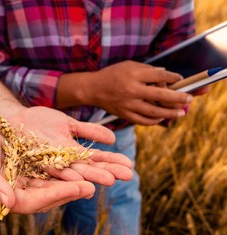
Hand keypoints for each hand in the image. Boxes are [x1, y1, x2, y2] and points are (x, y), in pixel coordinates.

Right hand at [0, 120, 95, 212]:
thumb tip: (9, 202)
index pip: (30, 202)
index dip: (54, 196)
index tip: (77, 188)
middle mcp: (9, 194)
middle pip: (43, 197)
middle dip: (68, 192)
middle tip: (92, 186)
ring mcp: (17, 182)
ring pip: (47, 185)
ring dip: (68, 183)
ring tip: (92, 179)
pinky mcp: (23, 169)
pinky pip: (45, 172)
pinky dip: (61, 171)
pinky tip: (77, 167)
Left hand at [6, 106, 133, 184]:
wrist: (15, 118)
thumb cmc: (41, 122)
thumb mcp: (69, 124)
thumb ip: (89, 131)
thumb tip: (113, 138)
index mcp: (73, 152)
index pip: (96, 159)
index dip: (112, 163)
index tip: (130, 167)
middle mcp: (63, 160)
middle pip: (88, 168)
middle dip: (107, 171)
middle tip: (128, 176)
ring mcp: (50, 161)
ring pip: (73, 171)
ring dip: (91, 175)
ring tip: (109, 179)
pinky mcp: (35, 159)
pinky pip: (51, 167)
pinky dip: (65, 173)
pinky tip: (80, 178)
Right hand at [77, 61, 193, 124]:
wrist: (92, 89)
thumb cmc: (112, 74)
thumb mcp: (129, 65)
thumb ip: (147, 70)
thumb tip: (165, 75)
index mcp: (133, 74)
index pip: (159, 76)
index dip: (173, 77)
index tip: (180, 79)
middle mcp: (132, 90)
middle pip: (161, 95)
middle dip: (178, 97)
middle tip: (189, 99)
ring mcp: (128, 104)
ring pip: (154, 111)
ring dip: (171, 113)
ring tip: (181, 112)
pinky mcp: (125, 114)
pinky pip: (144, 120)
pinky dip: (155, 120)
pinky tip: (162, 117)